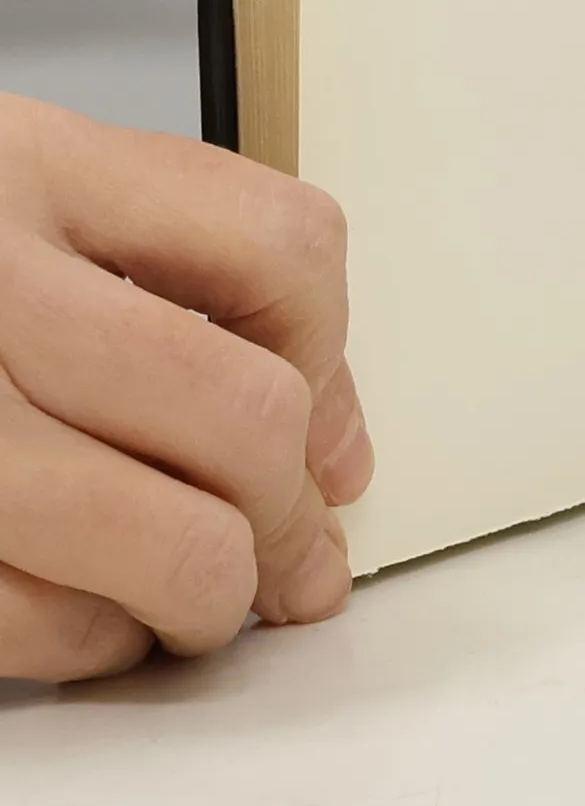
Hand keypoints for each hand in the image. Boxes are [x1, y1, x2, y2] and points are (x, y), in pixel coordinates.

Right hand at [0, 97, 372, 682]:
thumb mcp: (25, 193)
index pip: (282, 249)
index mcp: (29, 164)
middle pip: (242, 414)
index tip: (324, 430)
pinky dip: (94, 640)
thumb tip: (333, 449)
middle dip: (288, 512)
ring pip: (167, 539)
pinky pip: (39, 625)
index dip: (332, 357)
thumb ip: (190, 277)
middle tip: (290, 551)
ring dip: (213, 593)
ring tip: (205, 591)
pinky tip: (93, 613)